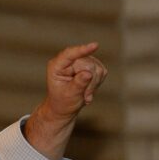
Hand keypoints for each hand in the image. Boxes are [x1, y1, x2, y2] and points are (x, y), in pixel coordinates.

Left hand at [24, 42, 107, 159]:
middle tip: (85, 98)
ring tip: (85, 98)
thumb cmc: (60, 106)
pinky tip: (89, 94)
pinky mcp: (90, 70)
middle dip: (89, 80)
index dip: (82, 50)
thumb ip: (77, 84)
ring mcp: (80, 65)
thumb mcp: (68, 97)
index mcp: (57, 66)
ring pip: (97, 68)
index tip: (94, 46)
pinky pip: (102, 72)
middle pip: (88, 62)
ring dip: (94, 85)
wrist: (62, 113)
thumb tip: (86, 73)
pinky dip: (97, 84)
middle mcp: (68, 63)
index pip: (70, 54)